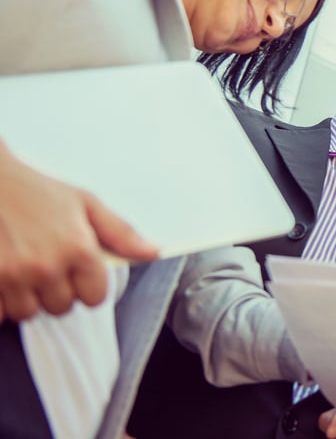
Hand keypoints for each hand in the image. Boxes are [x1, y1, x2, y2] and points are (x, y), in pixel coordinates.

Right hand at [0, 143, 158, 321]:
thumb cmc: (36, 189)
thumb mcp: (86, 203)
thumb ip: (121, 233)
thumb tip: (153, 252)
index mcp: (78, 248)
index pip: (95, 298)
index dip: (89, 287)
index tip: (80, 275)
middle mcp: (46, 265)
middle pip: (62, 308)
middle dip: (58, 292)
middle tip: (48, 267)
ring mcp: (12, 275)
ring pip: (29, 313)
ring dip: (27, 298)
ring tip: (24, 269)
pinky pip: (0, 314)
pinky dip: (1, 301)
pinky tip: (4, 277)